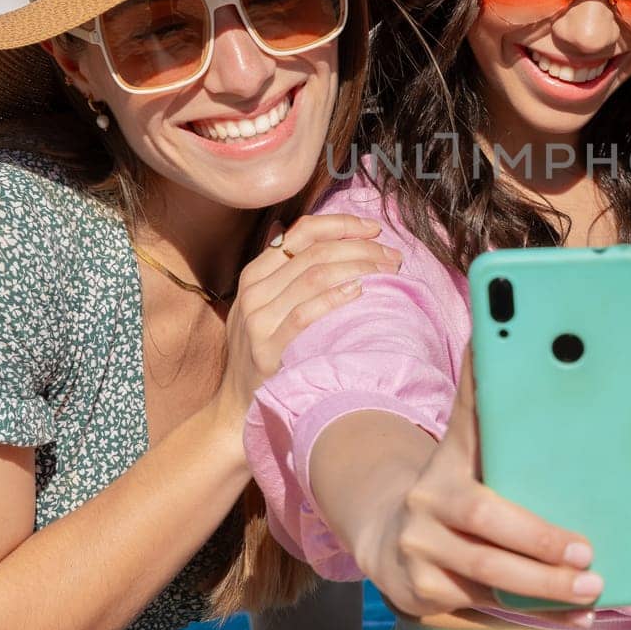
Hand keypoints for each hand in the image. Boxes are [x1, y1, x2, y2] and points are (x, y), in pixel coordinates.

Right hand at [215, 212, 400, 423]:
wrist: (237, 404)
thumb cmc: (259, 351)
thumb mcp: (260, 304)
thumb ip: (277, 268)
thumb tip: (288, 226)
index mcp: (254, 275)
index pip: (301, 233)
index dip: (340, 225)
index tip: (373, 228)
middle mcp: (254, 293)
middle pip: (315, 253)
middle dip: (360, 247)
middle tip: (393, 255)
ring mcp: (259, 321)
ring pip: (314, 277)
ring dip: (358, 268)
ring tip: (388, 272)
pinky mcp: (268, 349)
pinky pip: (305, 314)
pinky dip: (335, 298)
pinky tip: (360, 293)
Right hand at [356, 354, 604, 628]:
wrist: (390, 538)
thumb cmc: (454, 488)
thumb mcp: (467, 448)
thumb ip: (486, 407)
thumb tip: (495, 337)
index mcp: (447, 456)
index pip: (468, 419)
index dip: (487, 397)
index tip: (512, 375)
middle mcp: (426, 499)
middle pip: (486, 517)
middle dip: (539, 538)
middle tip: (587, 552)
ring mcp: (420, 549)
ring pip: (488, 572)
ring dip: (544, 586)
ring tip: (592, 587)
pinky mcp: (423, 592)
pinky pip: (488, 607)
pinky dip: (537, 614)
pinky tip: (576, 615)